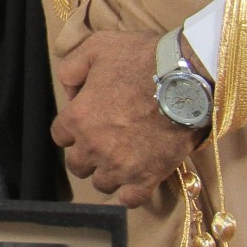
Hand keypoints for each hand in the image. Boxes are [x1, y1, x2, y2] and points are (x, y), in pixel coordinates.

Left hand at [49, 30, 198, 205]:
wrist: (187, 79)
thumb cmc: (141, 59)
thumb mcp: (97, 47)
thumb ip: (71, 69)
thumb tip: (68, 93)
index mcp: (78, 117)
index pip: (59, 135)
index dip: (72, 128)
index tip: (86, 121)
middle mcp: (94, 147)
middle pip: (77, 164)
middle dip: (86, 153)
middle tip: (103, 140)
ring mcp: (121, 166)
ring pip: (101, 183)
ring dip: (106, 172)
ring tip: (121, 158)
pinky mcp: (148, 177)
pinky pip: (129, 199)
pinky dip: (129, 193)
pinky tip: (134, 179)